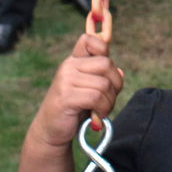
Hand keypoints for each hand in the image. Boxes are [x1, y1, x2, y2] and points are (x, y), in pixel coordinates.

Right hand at [29, 33, 123, 152]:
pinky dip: (102, 109)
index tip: (104, 72)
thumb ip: (103, 79)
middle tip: (108, 99)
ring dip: (109, 102)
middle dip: (116, 85)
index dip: (104, 50)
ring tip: (101, 111)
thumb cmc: (73, 110)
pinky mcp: (66, 96)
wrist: (51, 131)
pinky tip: (96, 117)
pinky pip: (96, 97)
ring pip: (104, 84)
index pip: (89, 40)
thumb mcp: (89, 90)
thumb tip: (120, 72)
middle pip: (107, 64)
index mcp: (74, 61)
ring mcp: (65, 80)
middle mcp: (68, 66)